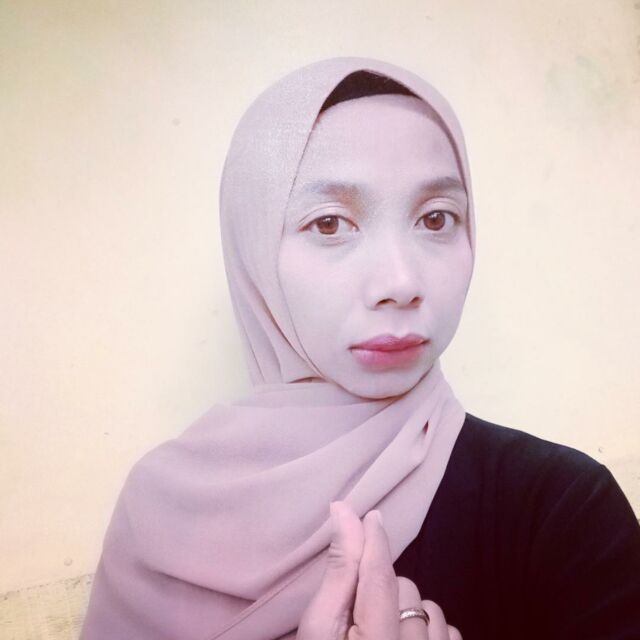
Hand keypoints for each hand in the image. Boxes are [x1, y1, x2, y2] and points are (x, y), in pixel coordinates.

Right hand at [297, 501, 461, 638]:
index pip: (378, 577)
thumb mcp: (319, 631)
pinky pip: (450, 632)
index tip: (370, 514)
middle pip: (405, 588)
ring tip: (384, 633)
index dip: (373, 540)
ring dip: (409, 610)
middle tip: (359, 613)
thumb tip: (344, 514)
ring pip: (430, 608)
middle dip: (382, 588)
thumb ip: (338, 574)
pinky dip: (431, 631)